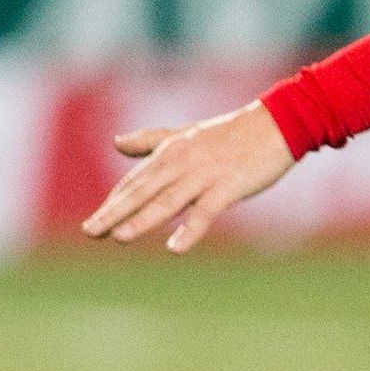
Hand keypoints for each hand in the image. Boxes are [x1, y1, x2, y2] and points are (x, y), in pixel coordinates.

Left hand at [81, 103, 295, 253]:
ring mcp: (205, 174)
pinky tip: (175, 248)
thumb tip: (116, 141)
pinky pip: (205, 211)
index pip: (135, 180)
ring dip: (142, 220)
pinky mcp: (228, 186)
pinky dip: (190, 230)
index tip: (94, 221)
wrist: (279, 122)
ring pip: (167, 200)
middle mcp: (182, 162)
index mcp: (171, 151)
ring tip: (119, 237)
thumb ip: (150, 140)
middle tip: (90, 232)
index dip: (114, 201)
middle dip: (115, 212)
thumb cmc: (234, 132)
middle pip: (143, 191)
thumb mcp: (187, 134)